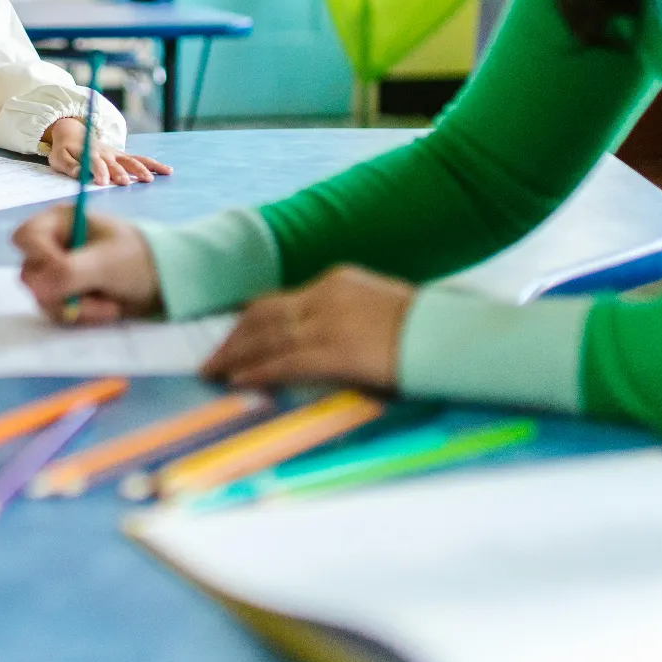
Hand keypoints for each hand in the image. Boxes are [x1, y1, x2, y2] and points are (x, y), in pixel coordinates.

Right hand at [12, 207, 161, 324]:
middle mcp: (54, 245)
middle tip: (92, 294)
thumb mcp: (107, 263)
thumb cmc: (139, 259)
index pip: (26, 238)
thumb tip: (34, 287)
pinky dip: (81, 315)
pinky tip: (106, 308)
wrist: (166, 281)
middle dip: (62, 290)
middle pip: (31, 273)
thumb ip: (69, 272)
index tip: (64, 272)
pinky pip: (57, 311)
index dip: (39, 258)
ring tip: (108, 304)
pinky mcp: (67, 294)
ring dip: (76, 306)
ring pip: (43, 297)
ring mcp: (59, 272)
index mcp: (61, 222)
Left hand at [43, 119, 172, 185]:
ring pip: (131, 160)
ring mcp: (116, 154)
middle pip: (114, 163)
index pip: (94, 163)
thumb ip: (69, 166)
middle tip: (126, 183)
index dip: (98, 172)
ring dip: (140, 169)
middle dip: (120, 173)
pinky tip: (167, 170)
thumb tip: (77, 173)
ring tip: (149, 180)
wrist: (73, 133)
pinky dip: (153, 164)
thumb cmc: (65, 150)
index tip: (102, 183)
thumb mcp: (59, 158)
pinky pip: (140, 159)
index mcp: (88, 153)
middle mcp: (105, 153)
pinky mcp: (123, 156)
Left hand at [200, 266, 414, 389]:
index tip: (233, 336)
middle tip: (212, 357)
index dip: (250, 320)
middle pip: (263, 314)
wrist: (450, 335)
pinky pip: (284, 361)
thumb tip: (320, 337)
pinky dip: (256, 370)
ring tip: (213, 371)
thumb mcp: (377, 307)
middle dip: (233, 337)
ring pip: (266, 337)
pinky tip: (238, 380)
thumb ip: (344, 314)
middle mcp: (325, 295)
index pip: (280, 300)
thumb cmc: (423, 329)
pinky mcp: (334, 351)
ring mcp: (328, 322)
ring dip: (234, 355)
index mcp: (336, 281)